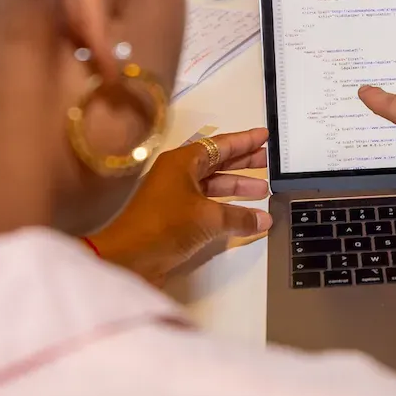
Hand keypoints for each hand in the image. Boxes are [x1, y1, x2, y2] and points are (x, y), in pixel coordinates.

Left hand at [88, 128, 271, 283]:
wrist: (127, 258)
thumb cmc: (164, 226)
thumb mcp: (209, 217)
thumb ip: (240, 217)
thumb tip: (264, 219)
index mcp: (182, 162)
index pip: (219, 145)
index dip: (244, 141)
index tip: (264, 137)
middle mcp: (178, 174)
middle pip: (216, 163)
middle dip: (243, 163)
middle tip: (268, 161)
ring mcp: (175, 196)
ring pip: (212, 185)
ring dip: (236, 187)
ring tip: (263, 190)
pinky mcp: (175, 217)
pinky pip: (207, 204)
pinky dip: (226, 207)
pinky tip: (245, 215)